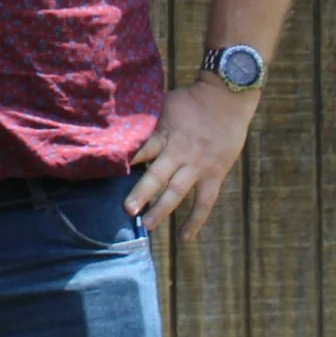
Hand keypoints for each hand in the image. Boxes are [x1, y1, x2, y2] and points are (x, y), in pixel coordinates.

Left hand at [125, 77, 260, 239]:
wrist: (225, 99)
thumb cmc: (189, 100)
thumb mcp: (163, 104)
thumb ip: (146, 120)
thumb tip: (118, 122)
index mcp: (164, 134)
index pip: (142, 150)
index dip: (127, 161)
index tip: (110, 173)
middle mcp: (179, 153)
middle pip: (158, 175)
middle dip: (142, 193)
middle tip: (127, 210)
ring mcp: (197, 166)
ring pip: (178, 191)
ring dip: (162, 209)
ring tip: (147, 226)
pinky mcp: (214, 174)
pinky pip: (205, 202)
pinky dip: (196, 220)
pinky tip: (185, 237)